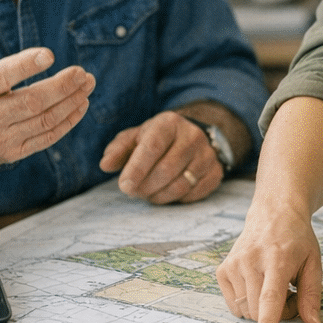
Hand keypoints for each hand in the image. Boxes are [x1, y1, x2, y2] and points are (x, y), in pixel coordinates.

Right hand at [0, 6, 94, 168]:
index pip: (1, 77)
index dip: (25, 66)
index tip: (49, 54)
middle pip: (31, 102)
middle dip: (61, 87)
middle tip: (82, 72)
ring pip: (44, 121)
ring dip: (71, 102)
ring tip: (88, 84)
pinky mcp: (12, 153)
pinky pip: (46, 138)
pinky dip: (68, 122)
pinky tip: (81, 104)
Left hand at [99, 110, 221, 203]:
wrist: (193, 136)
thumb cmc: (157, 139)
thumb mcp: (135, 137)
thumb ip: (118, 150)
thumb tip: (106, 165)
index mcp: (169, 123)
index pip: (153, 147)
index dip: (137, 169)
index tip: (124, 185)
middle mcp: (192, 136)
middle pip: (166, 170)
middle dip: (145, 186)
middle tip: (133, 191)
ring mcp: (208, 155)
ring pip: (180, 185)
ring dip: (158, 195)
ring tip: (148, 193)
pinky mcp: (216, 172)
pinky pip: (194, 194)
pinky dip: (176, 199)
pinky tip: (166, 192)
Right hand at [215, 197, 321, 322]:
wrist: (273, 214)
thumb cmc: (297, 241)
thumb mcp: (313, 264)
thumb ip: (312, 295)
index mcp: (277, 259)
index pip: (270, 297)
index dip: (267, 322)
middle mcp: (251, 261)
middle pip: (258, 310)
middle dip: (277, 313)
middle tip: (290, 293)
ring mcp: (233, 265)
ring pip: (245, 311)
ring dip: (262, 309)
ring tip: (274, 285)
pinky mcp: (223, 270)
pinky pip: (234, 305)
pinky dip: (248, 303)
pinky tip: (258, 284)